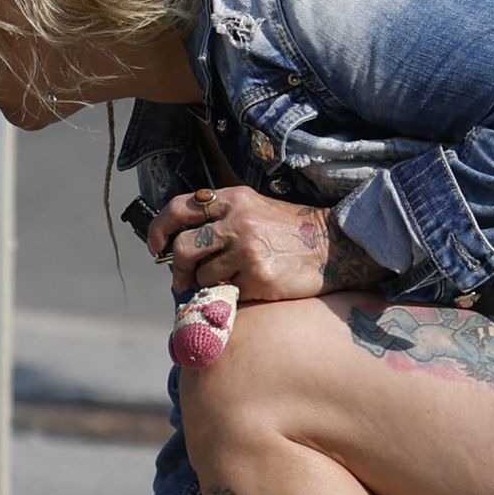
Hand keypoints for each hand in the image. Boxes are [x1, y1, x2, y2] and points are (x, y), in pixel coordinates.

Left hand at [142, 185, 377, 301]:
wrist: (336, 247)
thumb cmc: (290, 231)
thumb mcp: (255, 208)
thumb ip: (220, 217)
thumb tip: (178, 241)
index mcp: (232, 199)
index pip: (178, 209)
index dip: (159, 230)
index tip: (157, 247)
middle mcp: (237, 221)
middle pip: (184, 248)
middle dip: (178, 267)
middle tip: (183, 278)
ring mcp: (247, 250)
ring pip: (202, 275)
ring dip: (206, 284)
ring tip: (225, 282)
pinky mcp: (258, 277)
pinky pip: (226, 292)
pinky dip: (229, 295)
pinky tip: (246, 289)